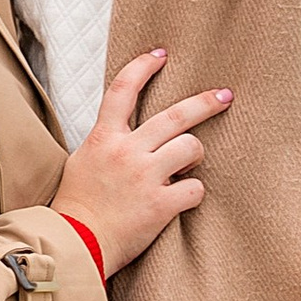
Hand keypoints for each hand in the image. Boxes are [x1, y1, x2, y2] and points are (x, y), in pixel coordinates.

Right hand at [54, 52, 232, 274]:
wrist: (75, 245)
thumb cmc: (77, 207)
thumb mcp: (82, 161)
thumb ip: (106, 143)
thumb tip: (128, 133)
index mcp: (103, 138)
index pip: (123, 89)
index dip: (143, 67)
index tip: (161, 55)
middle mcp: (126, 151)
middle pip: (175, 115)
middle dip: (205, 102)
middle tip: (224, 95)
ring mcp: (145, 176)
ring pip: (190, 147)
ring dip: (194, 155)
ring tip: (187, 165)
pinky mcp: (160, 204)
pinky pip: (195, 188)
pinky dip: (192, 193)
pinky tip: (180, 200)